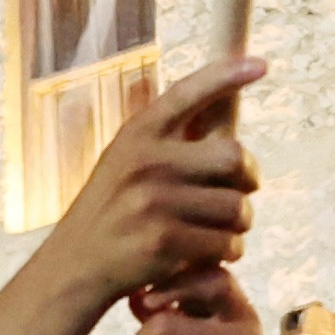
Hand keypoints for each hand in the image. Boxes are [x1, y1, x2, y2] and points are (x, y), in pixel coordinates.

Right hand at [43, 54, 260, 305]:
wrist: (72, 270)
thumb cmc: (111, 215)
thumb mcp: (124, 163)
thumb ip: (167, 144)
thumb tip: (228, 134)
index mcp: (137, 134)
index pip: (188, 92)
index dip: (228, 75)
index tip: (261, 65)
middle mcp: (145, 160)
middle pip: (235, 156)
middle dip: (249, 179)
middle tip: (241, 192)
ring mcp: (153, 201)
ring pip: (237, 207)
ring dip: (238, 225)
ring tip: (218, 231)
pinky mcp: (163, 242)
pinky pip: (227, 243)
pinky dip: (228, 253)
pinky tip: (209, 255)